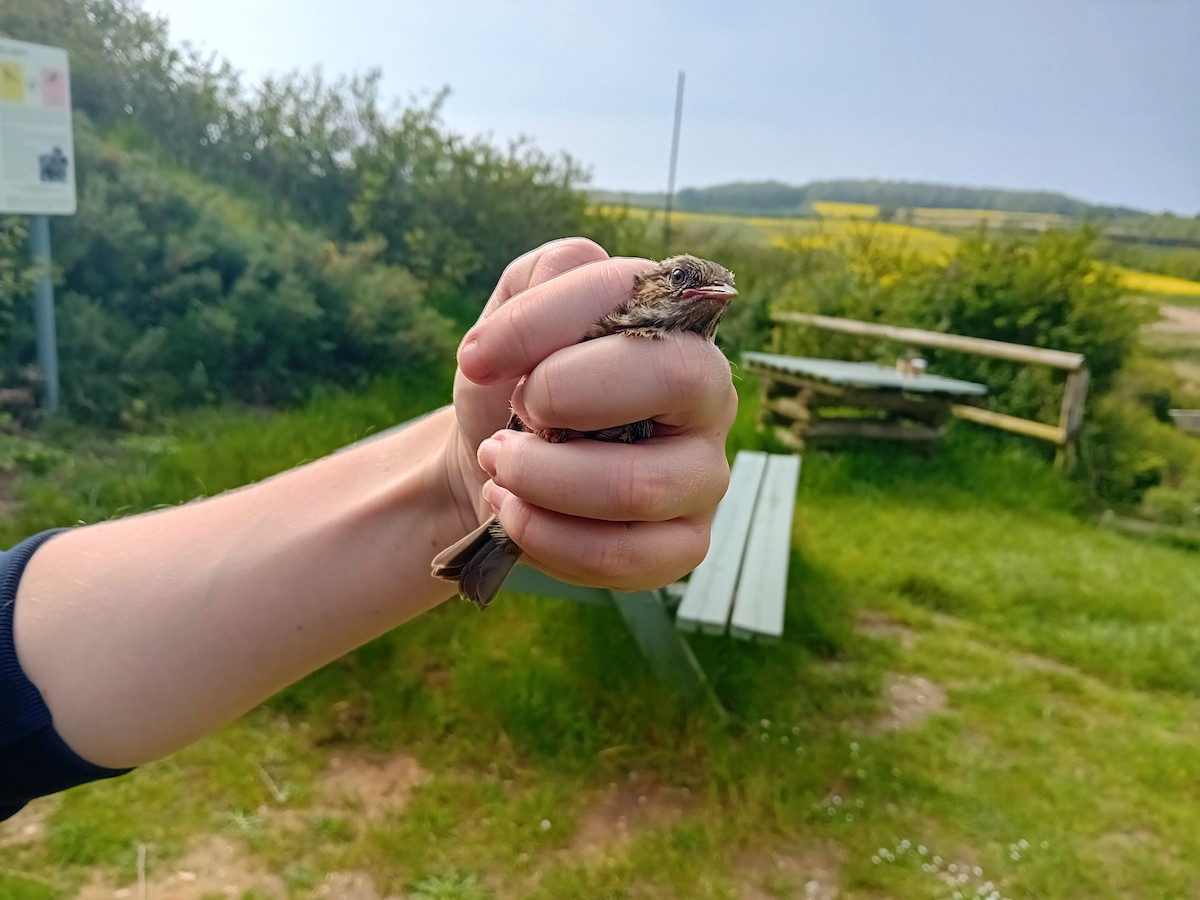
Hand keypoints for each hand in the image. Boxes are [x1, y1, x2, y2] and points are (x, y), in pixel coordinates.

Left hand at [444, 238, 736, 590]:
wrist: (491, 463)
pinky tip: (515, 513)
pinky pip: (625, 555)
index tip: (476, 357)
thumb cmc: (514, 382)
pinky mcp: (685, 544)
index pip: (632, 294)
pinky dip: (547, 537)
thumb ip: (541, 279)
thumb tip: (572, 280)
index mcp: (673, 323)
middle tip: (513, 412)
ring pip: (638, 485)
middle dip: (564, 396)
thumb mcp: (513, 316)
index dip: (541, 324)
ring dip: (542, 478)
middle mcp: (709, 394)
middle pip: (674, 377)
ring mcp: (705, 474)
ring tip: (500, 466)